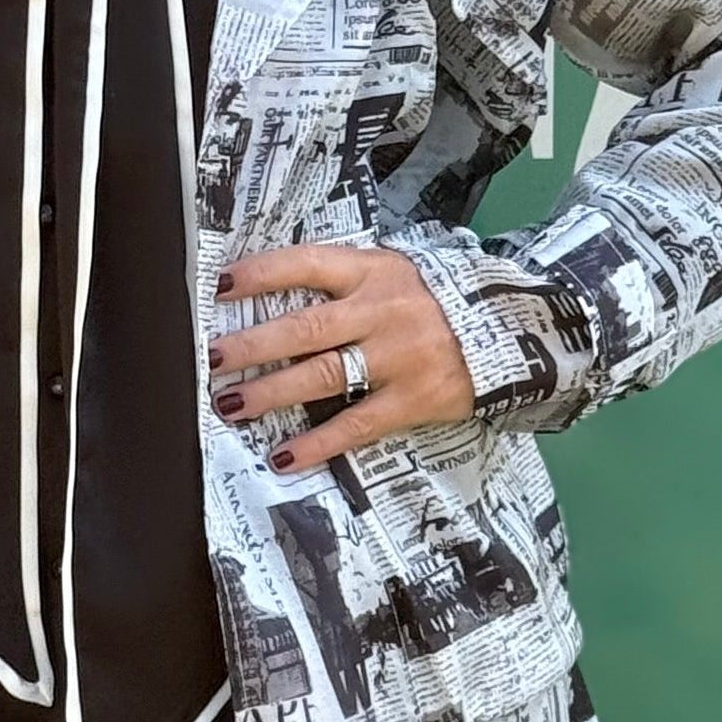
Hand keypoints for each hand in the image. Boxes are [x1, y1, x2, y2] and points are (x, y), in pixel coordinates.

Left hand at [207, 243, 473, 472]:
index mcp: (373, 270)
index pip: (307, 264)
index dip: (260, 274)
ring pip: (323, 374)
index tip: (219, 287)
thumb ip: (343, 282)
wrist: (509, 331)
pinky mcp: (413, 399)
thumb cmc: (435, 302)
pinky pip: (356, 424)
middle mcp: (381, 310)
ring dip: (271, 391)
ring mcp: (398, 357)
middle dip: (253, 344)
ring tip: (230, 405)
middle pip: (306, 326)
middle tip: (212, 358)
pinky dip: (317, 443)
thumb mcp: (393, 274)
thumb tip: (271, 297)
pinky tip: (282, 456)